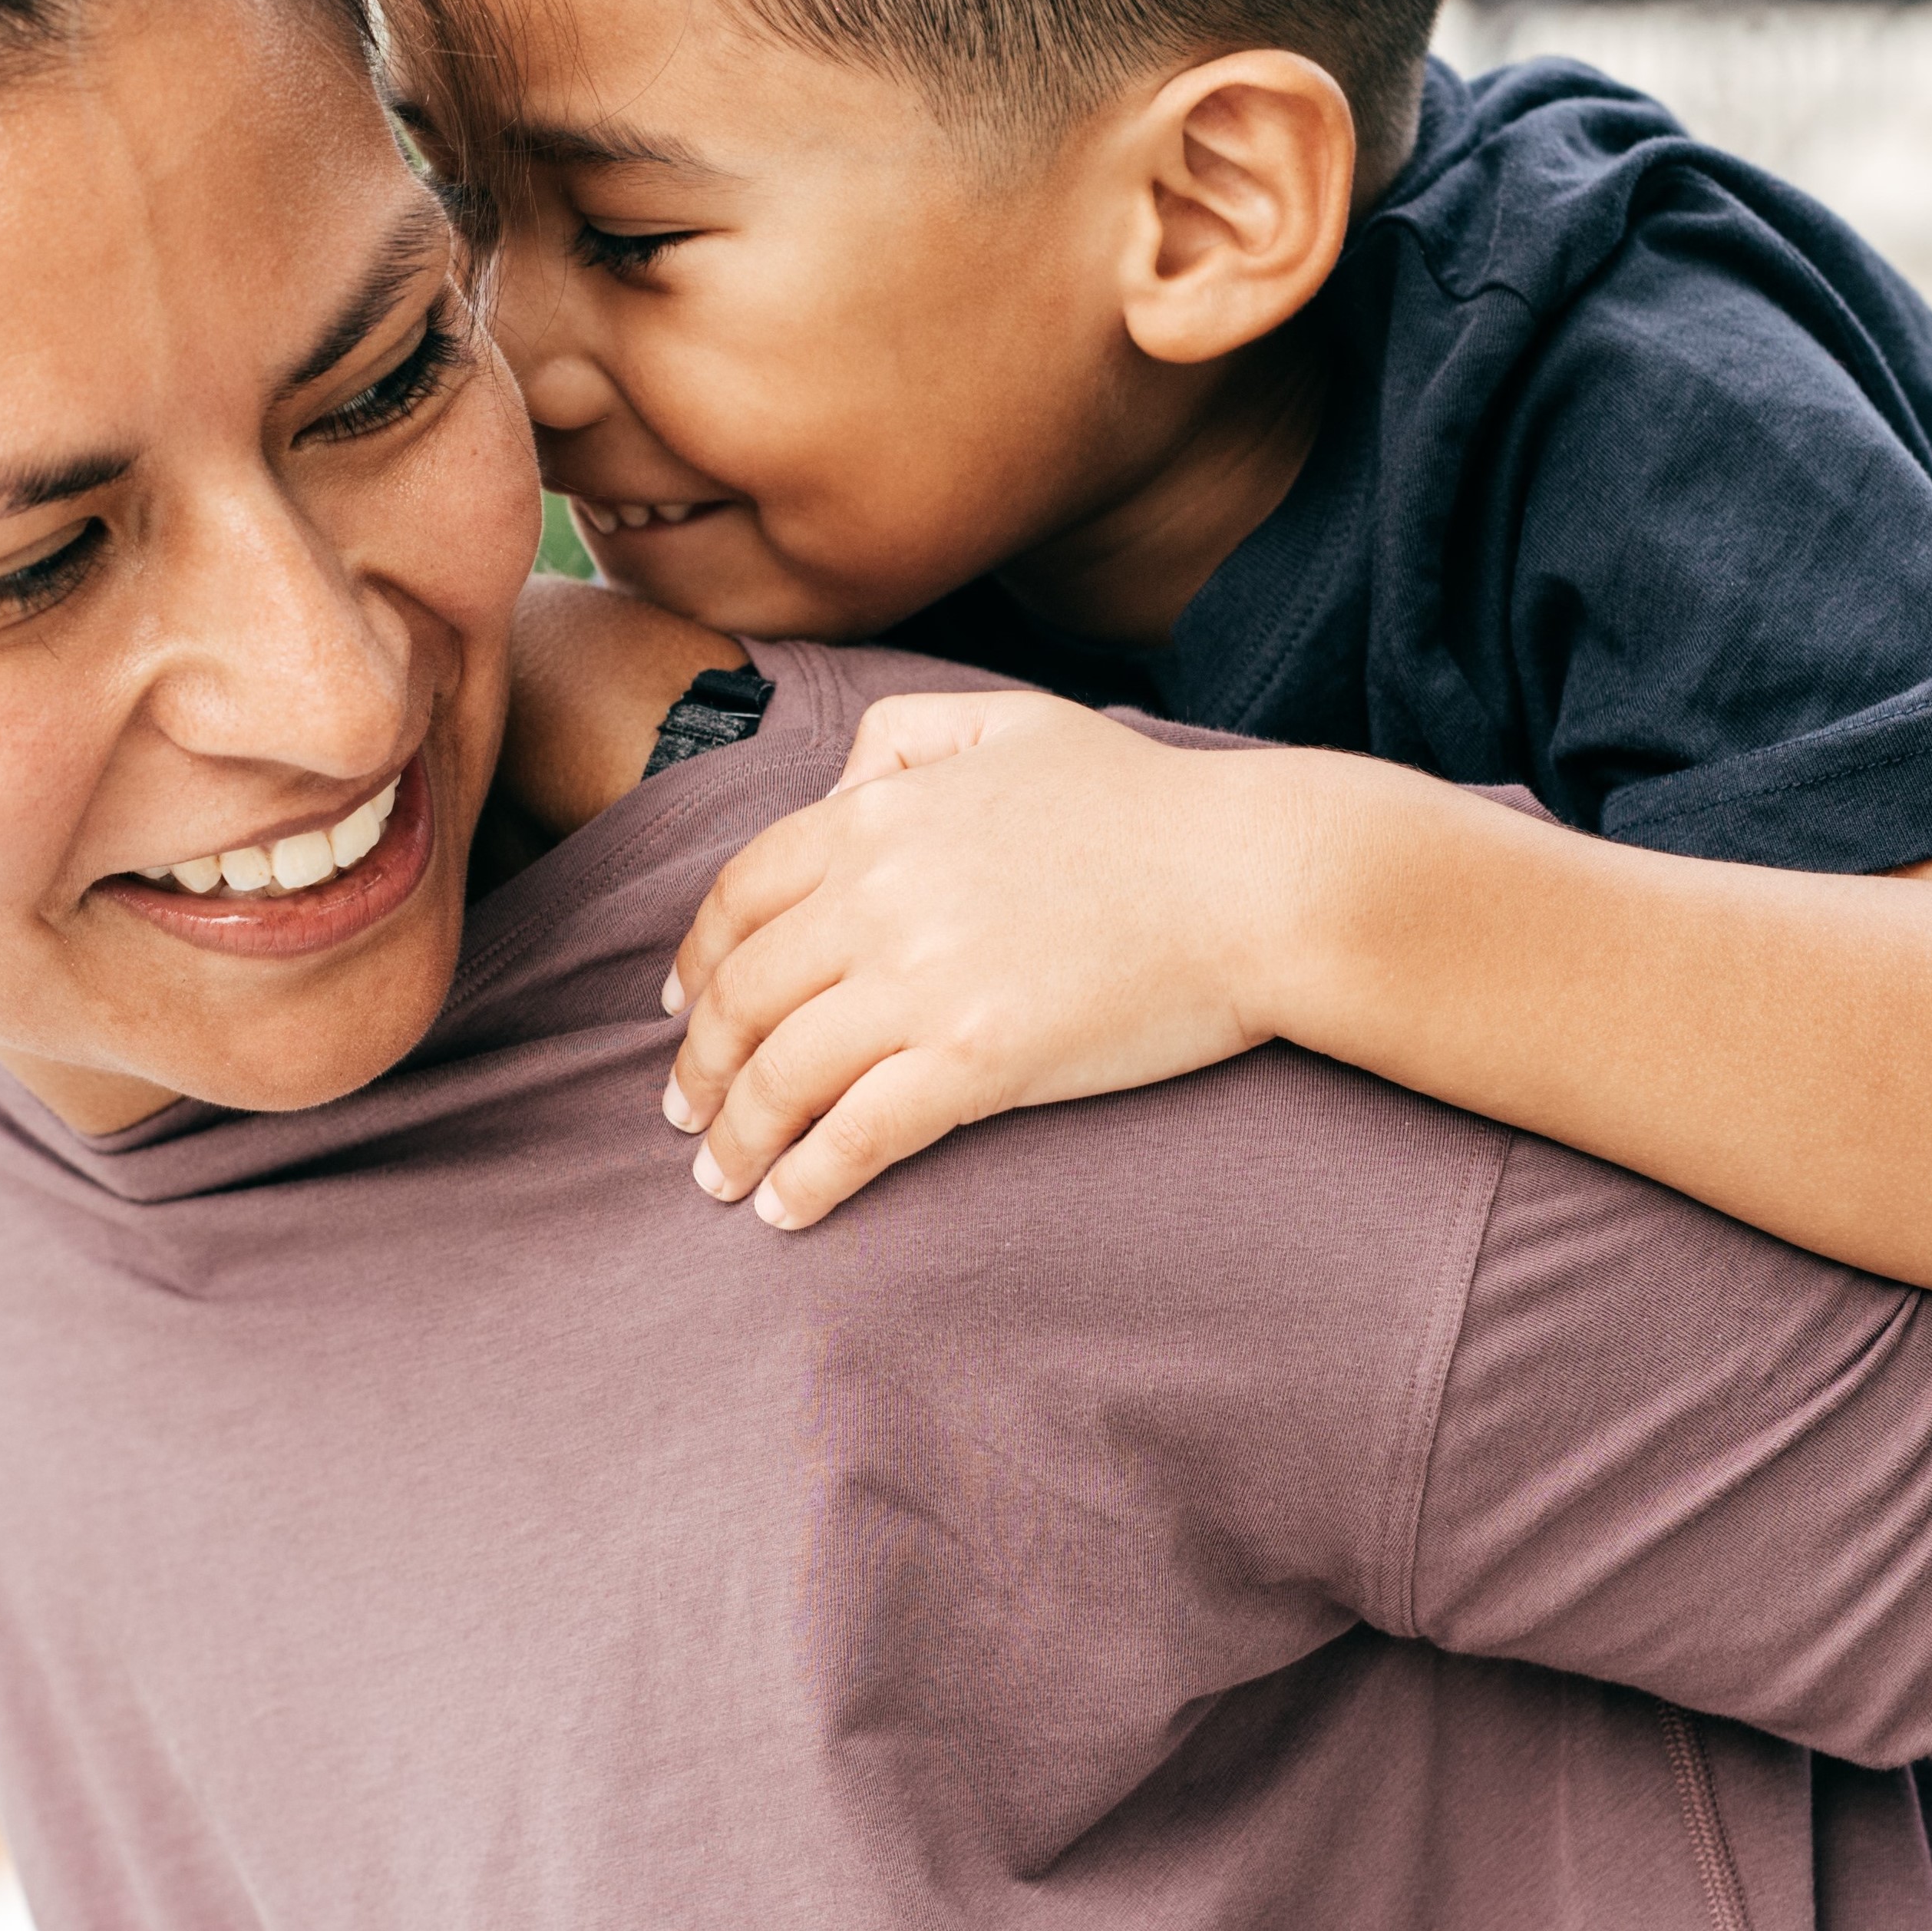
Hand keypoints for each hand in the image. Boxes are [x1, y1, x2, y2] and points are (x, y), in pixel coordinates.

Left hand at [660, 692, 1286, 1227]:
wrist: (1251, 878)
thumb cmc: (1143, 802)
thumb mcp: (1007, 719)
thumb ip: (901, 735)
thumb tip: (834, 789)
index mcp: (874, 815)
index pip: (738, 897)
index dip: (695, 963)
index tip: (680, 1009)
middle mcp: (877, 896)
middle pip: (741, 994)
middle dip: (698, 1065)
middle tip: (685, 1111)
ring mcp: (922, 981)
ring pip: (781, 1073)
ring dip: (736, 1137)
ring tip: (721, 1177)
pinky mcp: (975, 1060)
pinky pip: (856, 1134)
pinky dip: (806, 1180)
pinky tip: (788, 1211)